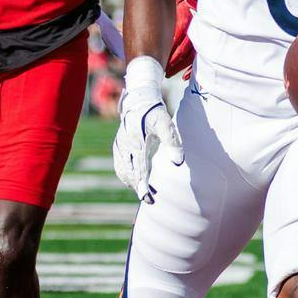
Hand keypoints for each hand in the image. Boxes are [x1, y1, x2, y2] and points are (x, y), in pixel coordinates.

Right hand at [113, 56, 180, 199]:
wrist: (138, 98)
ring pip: (122, 170)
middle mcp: (126, 147)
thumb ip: (173, 143)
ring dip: (131, 182)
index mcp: (137, 144)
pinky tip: (130, 179)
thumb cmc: (154, 111)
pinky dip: (124, 173)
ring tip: (141, 191)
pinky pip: (118, 163)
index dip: (143, 187)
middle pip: (130, 174)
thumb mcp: (166, 124)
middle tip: (149, 200)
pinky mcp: (118, 143)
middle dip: (138, 188)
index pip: (140, 172)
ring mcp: (120, 145)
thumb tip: (178, 161)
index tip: (148, 199)